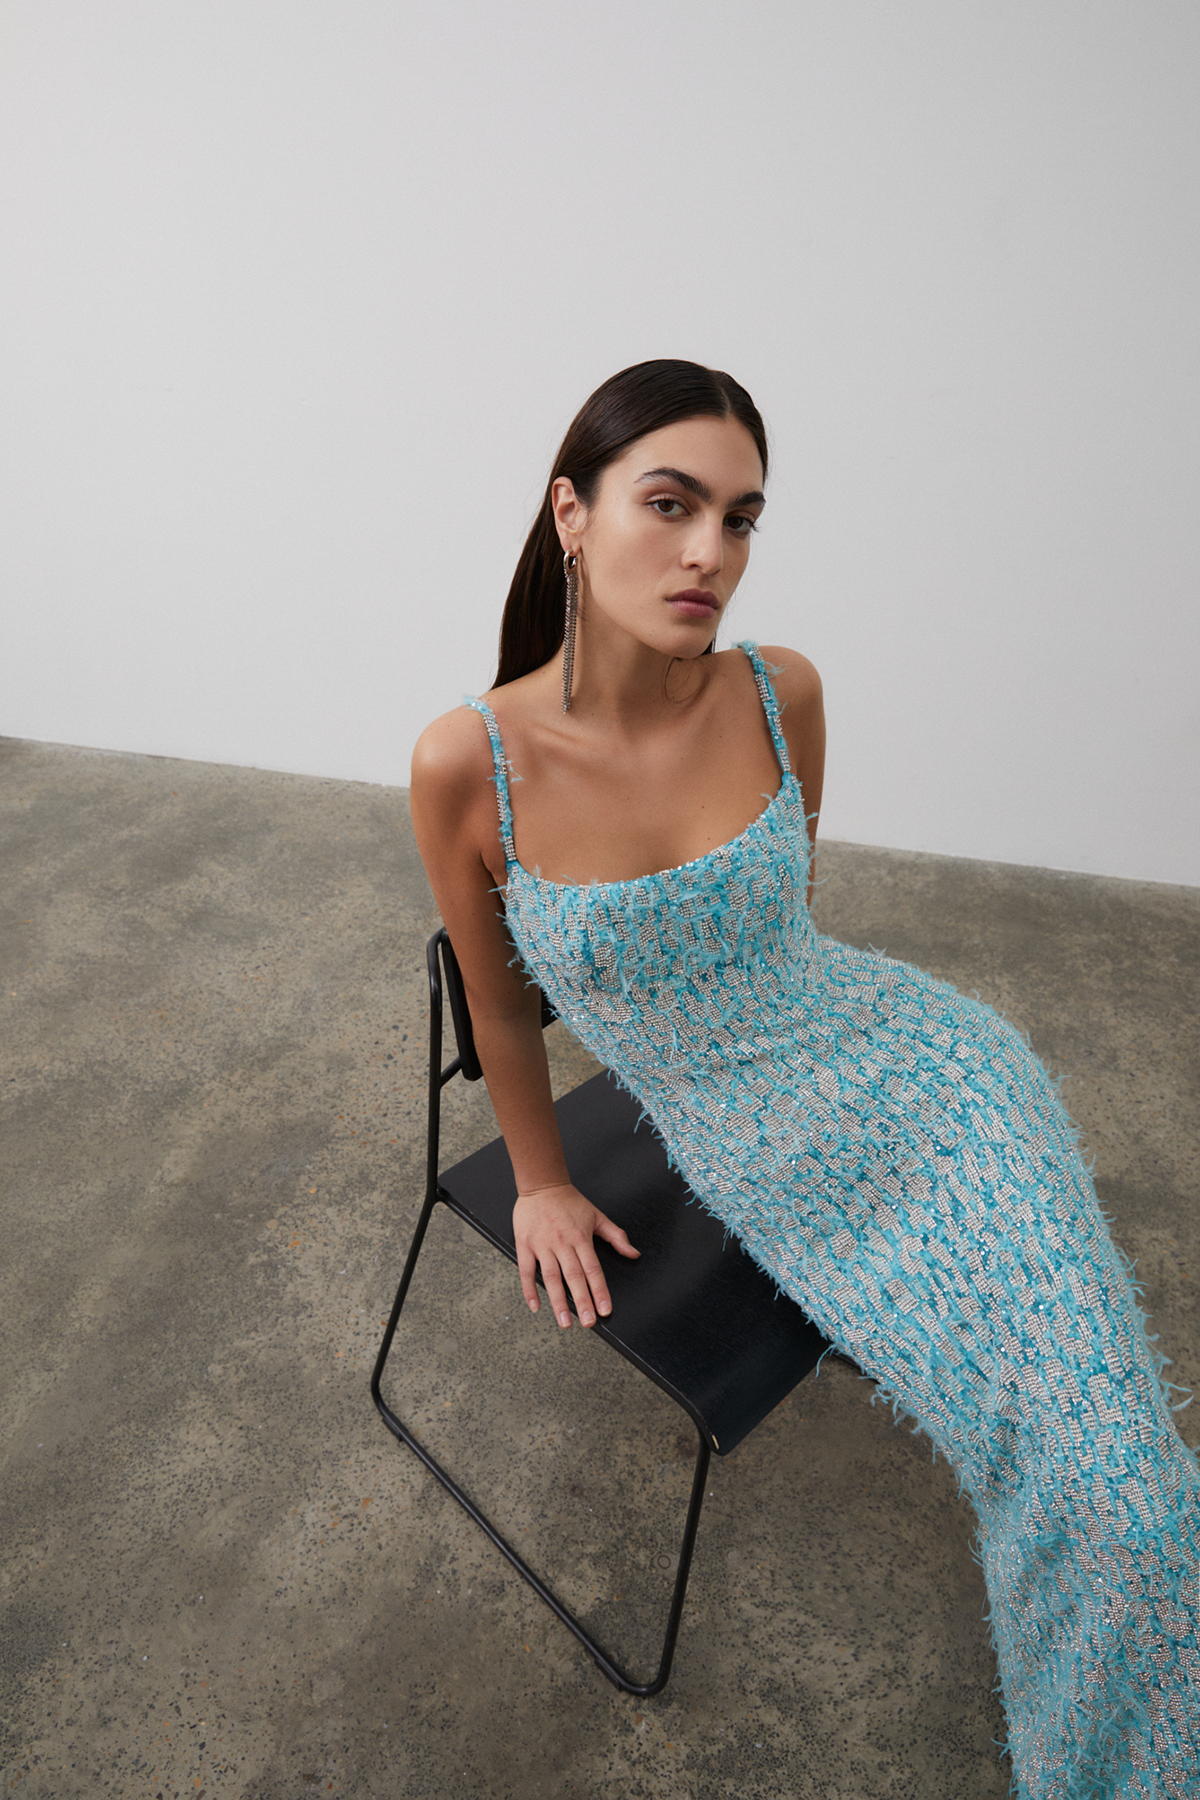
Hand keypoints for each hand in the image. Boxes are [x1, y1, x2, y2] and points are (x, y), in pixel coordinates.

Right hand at [513, 1184, 639, 1328]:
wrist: (542, 1184)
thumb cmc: (570, 1201)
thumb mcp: (597, 1216)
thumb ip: (616, 1237)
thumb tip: (633, 1253)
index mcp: (581, 1238)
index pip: (593, 1270)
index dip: (599, 1291)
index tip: (604, 1310)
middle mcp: (562, 1243)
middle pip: (573, 1277)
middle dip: (582, 1302)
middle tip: (587, 1323)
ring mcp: (542, 1245)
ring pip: (550, 1278)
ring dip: (557, 1302)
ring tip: (564, 1322)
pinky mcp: (525, 1244)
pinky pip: (526, 1271)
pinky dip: (529, 1290)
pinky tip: (536, 1306)